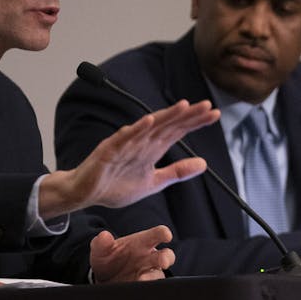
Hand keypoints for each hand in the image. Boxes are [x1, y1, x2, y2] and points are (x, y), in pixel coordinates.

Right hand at [40, 100, 218, 218]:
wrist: (86, 194)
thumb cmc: (116, 185)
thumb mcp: (154, 182)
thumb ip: (177, 172)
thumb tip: (204, 164)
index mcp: (152, 148)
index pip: (177, 131)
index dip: (195, 122)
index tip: (215, 114)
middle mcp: (141, 141)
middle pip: (168, 125)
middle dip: (187, 115)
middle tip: (207, 106)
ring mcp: (125, 144)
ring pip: (149, 127)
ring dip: (166, 116)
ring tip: (184, 106)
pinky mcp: (109, 151)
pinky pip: (124, 138)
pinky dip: (136, 129)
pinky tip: (149, 120)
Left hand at [89, 226, 175, 282]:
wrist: (102, 279)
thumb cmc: (108, 258)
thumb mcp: (101, 250)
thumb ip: (102, 242)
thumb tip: (104, 235)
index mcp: (143, 242)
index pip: (157, 234)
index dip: (164, 233)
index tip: (166, 235)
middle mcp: (150, 257)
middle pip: (167, 255)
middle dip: (166, 258)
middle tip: (162, 261)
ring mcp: (148, 273)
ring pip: (159, 274)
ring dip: (152, 277)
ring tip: (142, 279)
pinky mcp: (145, 287)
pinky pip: (150, 288)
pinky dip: (145, 289)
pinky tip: (137, 290)